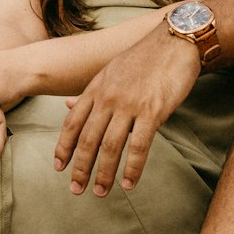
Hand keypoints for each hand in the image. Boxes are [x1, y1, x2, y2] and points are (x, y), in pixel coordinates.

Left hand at [54, 24, 200, 196]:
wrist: (174, 41)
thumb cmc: (144, 58)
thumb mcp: (110, 72)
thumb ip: (90, 92)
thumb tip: (68, 105)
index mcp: (96, 88)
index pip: (73, 123)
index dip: (64, 148)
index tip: (59, 168)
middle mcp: (108, 98)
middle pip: (87, 139)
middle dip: (80, 168)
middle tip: (76, 190)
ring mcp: (129, 105)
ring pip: (110, 147)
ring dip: (103, 174)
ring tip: (100, 192)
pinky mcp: (152, 111)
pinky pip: (138, 146)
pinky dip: (132, 168)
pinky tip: (128, 183)